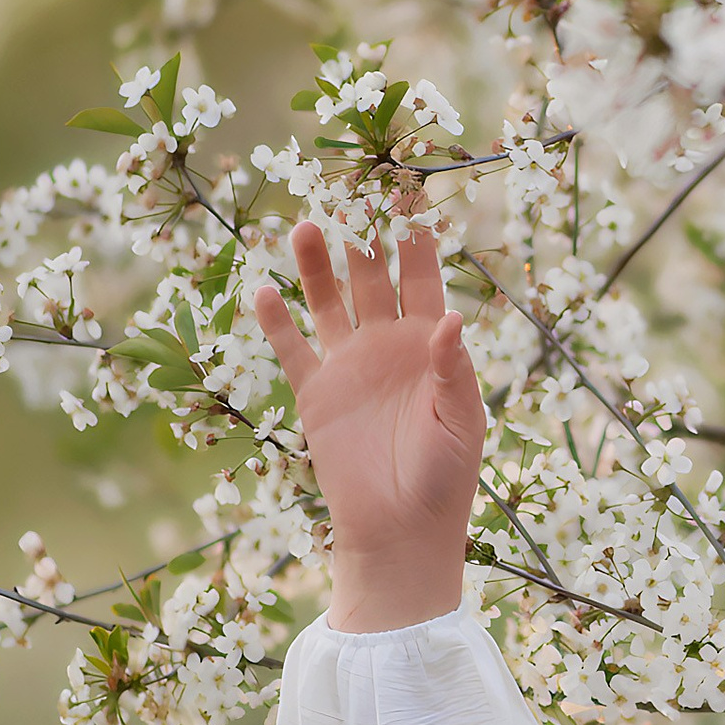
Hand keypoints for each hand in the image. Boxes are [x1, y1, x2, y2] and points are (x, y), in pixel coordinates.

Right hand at [255, 219, 484, 629]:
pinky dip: (276, 322)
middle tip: (351, 191)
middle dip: (363, 236)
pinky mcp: (316, 394)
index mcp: (432, 345)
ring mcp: (349, 365)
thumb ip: (453, 369)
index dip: (417, 240)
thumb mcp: (461, 421)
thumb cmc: (446, 479)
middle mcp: (388, 345)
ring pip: (329, 301)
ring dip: (317, 266)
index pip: (425, 279)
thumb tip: (451, 316)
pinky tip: (263, 291)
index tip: (410, 197)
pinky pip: (292, 349)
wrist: (401, 533)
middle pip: (372, 277)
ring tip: (306, 226)